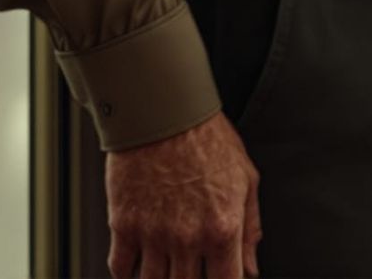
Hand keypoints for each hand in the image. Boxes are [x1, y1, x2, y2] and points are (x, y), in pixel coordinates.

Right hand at [106, 111, 261, 278]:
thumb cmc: (207, 137)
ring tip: (166, 266)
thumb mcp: (245, 177)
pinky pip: (121, 270)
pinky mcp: (124, 226)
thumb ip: (250, 227)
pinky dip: (128, 274)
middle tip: (190, 265)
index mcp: (223, 228)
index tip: (219, 277)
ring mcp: (153, 235)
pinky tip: (138, 264)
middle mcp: (187, 238)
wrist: (164, 109)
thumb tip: (251, 266)